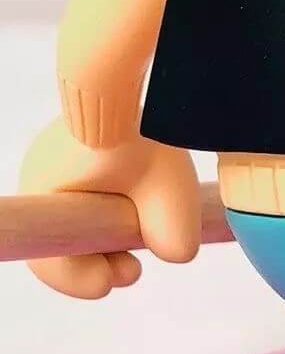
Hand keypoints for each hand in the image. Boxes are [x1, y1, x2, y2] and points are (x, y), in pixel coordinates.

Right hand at [18, 117, 199, 298]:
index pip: (49, 258)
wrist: (136, 73)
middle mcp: (41, 178)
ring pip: (81, 219)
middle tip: (134, 269)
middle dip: (102, 261)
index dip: (79, 279)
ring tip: (149, 236)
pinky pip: (91, 194)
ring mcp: (59, 163)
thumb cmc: (145, 129)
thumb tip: (174, 254)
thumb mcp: (168, 189)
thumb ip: (173, 233)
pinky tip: (148, 206)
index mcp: (46, 190)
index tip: (113, 281)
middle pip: (65, 242)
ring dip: (114, 236)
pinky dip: (117, 209)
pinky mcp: (81, 152)